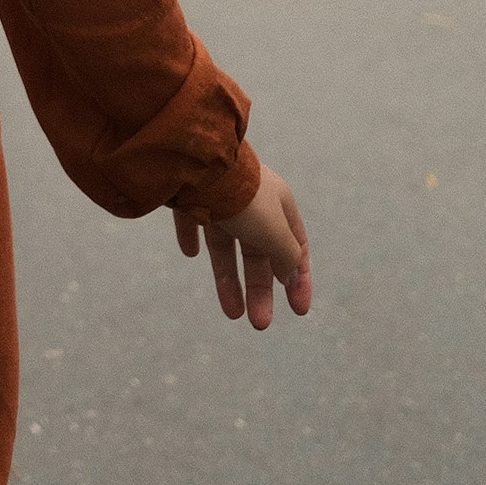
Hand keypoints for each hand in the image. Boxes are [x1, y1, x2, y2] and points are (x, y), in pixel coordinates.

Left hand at [172, 163, 311, 328]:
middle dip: (260, 288)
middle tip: (259, 323)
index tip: (298, 310)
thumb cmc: (242, 196)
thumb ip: (286, 255)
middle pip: (258, 252)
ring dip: (229, 278)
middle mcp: (250, 199)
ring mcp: (218, 195)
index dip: (298, 278)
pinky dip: (191, 236)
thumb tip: (292, 275)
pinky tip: (189, 253)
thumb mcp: (274, 231)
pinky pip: (191, 219)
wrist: (195, 161)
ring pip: (225, 244)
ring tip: (232, 313)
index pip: (294, 245)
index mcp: (277, 202)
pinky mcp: (187, 193)